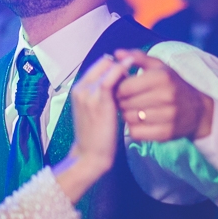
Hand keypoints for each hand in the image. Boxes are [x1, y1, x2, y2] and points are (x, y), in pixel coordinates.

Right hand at [68, 54, 131, 177]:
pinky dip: (123, 72)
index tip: (128, 74)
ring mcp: (88, 92)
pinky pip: (112, 77)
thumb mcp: (94, 110)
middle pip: (104, 63)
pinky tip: (135, 75)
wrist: (89, 155)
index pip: (98, 65)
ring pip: (108, 67)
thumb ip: (102, 95)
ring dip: (124, 69)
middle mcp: (81, 87)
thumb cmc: (95, 135)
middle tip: (134, 76)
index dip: (114, 66)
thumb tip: (119, 83)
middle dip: (120, 65)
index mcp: (78, 89)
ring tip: (138, 76)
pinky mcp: (99, 99)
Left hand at [113, 49, 213, 141]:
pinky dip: (134, 128)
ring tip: (132, 110)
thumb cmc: (173, 85)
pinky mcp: (167, 133)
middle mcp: (167, 96)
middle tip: (126, 101)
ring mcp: (168, 116)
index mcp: (162, 77)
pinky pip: (136, 133)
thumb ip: (137, 57)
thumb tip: (117, 53)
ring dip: (127, 115)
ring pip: (130, 118)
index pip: (126, 87)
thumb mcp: (159, 67)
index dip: (119, 89)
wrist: (198, 110)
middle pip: (126, 103)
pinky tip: (139, 122)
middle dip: (122, 102)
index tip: (122, 90)